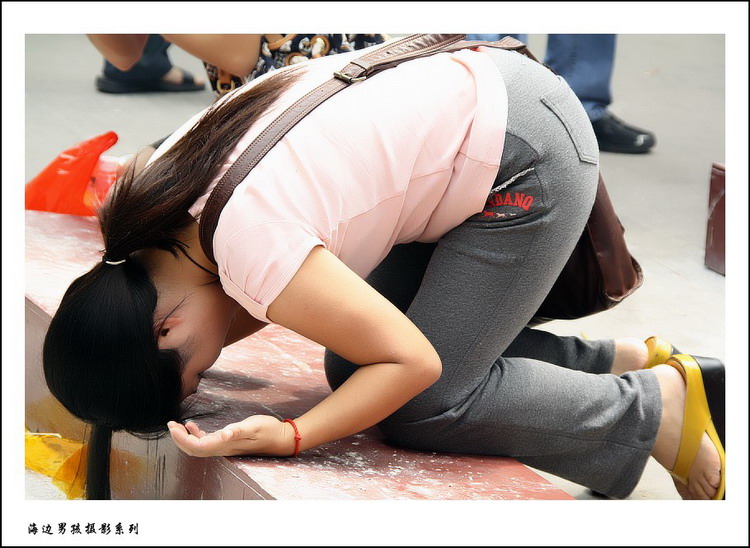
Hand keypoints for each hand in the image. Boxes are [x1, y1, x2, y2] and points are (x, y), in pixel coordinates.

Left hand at [167, 415, 295, 457]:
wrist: (280, 438)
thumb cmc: (269, 430)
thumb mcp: (254, 426)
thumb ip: (239, 430)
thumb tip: (224, 434)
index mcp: (225, 444)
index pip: (197, 446)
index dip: (182, 439)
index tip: (173, 426)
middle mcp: (222, 448)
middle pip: (193, 450)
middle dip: (179, 440)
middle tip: (170, 425)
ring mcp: (225, 446)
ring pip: (198, 448)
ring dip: (185, 438)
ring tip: (176, 426)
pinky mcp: (228, 442)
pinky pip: (206, 443)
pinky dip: (196, 435)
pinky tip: (192, 426)